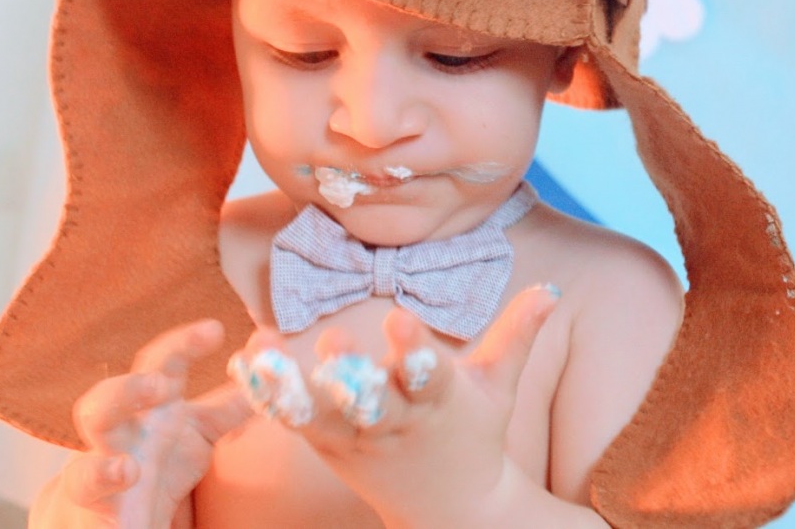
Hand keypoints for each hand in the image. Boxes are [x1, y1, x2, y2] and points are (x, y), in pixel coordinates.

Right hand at [44, 320, 250, 528]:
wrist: (117, 519)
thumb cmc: (159, 466)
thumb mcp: (203, 431)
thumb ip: (236, 403)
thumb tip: (273, 369)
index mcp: (158, 403)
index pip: (167, 362)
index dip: (188, 343)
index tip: (215, 329)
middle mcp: (130, 419)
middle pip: (125, 381)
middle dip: (142, 374)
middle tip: (163, 380)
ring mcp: (106, 451)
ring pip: (96, 416)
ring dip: (118, 398)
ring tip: (154, 391)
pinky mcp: (93, 493)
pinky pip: (85, 480)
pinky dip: (101, 473)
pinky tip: (126, 470)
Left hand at [233, 286, 558, 526]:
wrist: (448, 508)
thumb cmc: (474, 433)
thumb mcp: (498, 385)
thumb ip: (518, 333)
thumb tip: (549, 288)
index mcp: (439, 403)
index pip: (427, 378)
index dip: (413, 351)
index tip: (398, 318)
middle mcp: (394, 421)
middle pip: (370, 402)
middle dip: (351, 378)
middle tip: (332, 344)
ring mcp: (355, 437)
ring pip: (321, 415)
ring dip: (293, 389)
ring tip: (265, 358)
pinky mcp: (327, 444)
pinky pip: (293, 419)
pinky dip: (269, 393)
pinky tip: (245, 360)